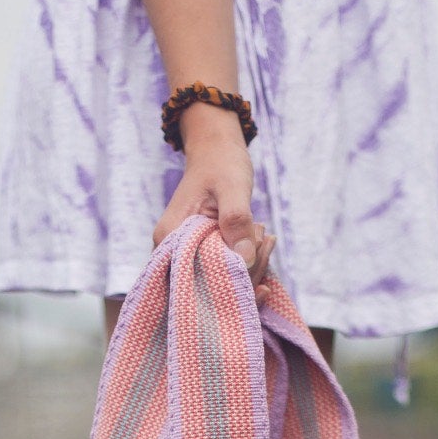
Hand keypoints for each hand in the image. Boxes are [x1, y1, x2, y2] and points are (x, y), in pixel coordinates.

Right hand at [153, 104, 275, 303]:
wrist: (215, 150)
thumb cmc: (221, 163)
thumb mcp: (232, 187)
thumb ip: (236, 220)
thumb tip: (246, 259)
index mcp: (170, 239)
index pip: (195, 283)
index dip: (229, 285)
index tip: (257, 268)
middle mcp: (171, 254)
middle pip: (207, 288)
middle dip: (244, 276)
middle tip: (266, 242)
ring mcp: (184, 256)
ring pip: (218, 282)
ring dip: (249, 269)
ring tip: (267, 239)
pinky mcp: (199, 255)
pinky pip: (221, 272)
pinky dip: (245, 265)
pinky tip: (263, 248)